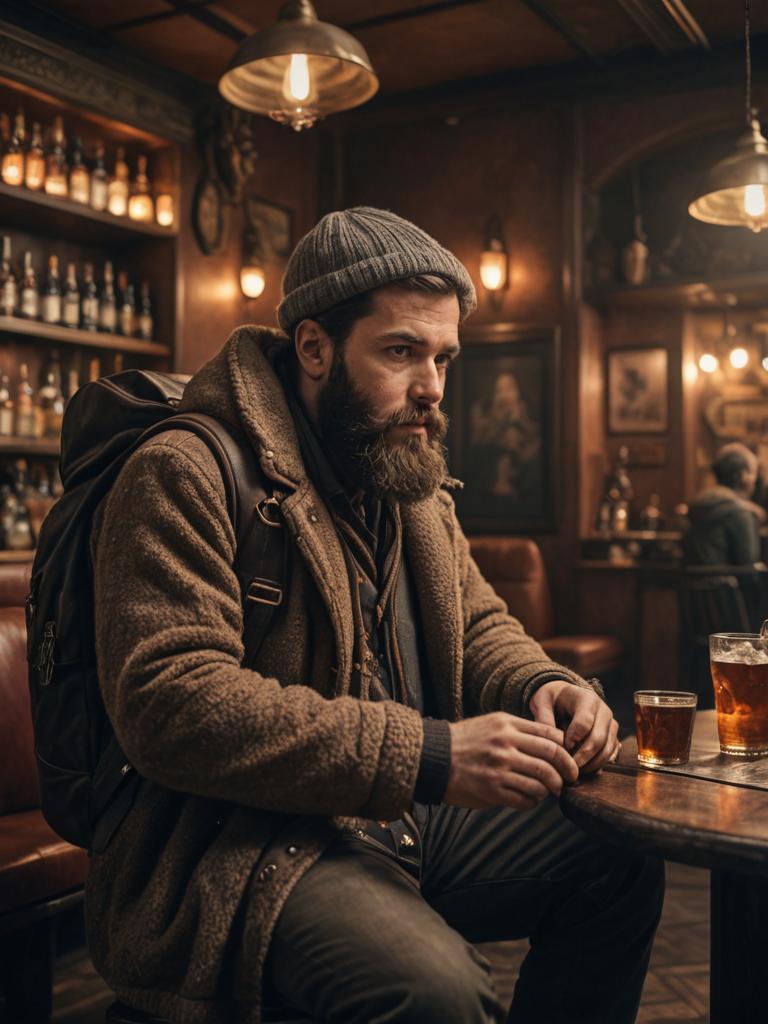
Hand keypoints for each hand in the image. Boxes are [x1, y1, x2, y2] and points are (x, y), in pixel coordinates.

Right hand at [444, 712, 578, 810]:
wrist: (435, 758)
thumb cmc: (466, 741)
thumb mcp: (492, 724)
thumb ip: (519, 731)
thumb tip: (553, 744)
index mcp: (507, 724)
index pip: (549, 734)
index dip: (566, 749)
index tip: (570, 759)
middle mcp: (505, 743)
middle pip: (551, 756)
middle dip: (567, 771)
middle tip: (570, 779)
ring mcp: (499, 767)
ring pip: (542, 781)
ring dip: (550, 789)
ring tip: (548, 792)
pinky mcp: (492, 789)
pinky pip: (525, 799)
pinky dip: (533, 802)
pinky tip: (530, 799)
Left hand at [528, 681, 619, 775]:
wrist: (565, 697)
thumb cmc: (552, 700)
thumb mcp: (541, 702)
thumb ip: (543, 718)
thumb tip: (550, 742)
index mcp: (586, 699)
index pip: (584, 722)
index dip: (573, 738)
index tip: (563, 747)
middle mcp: (604, 711)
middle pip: (598, 738)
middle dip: (583, 756)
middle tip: (569, 768)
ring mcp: (610, 725)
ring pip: (607, 749)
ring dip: (592, 764)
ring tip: (575, 771)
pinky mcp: (612, 737)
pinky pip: (611, 754)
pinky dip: (600, 765)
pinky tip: (585, 770)